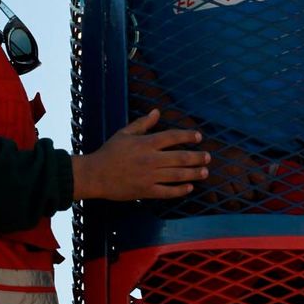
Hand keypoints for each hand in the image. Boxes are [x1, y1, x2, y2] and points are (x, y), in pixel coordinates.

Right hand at [72, 109, 209, 200]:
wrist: (95, 175)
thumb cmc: (110, 152)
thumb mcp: (125, 133)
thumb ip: (143, 123)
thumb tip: (157, 112)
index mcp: (146, 143)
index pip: (172, 137)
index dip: (187, 136)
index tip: (198, 137)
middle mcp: (151, 159)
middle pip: (180, 158)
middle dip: (197, 157)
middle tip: (208, 157)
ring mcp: (149, 176)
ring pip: (177, 175)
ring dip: (193, 173)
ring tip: (205, 172)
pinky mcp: (146, 191)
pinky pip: (167, 192)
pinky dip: (180, 190)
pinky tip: (189, 187)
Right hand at [204, 141, 268, 211]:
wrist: (193, 147)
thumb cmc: (218, 152)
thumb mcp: (237, 154)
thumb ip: (249, 167)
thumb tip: (265, 185)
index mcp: (243, 160)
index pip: (262, 181)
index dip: (263, 190)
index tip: (260, 194)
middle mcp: (234, 170)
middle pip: (248, 195)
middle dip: (247, 198)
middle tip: (242, 196)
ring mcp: (220, 180)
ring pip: (234, 203)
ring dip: (234, 204)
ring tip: (231, 200)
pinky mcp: (207, 188)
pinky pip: (218, 204)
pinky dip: (218, 204)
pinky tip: (218, 199)